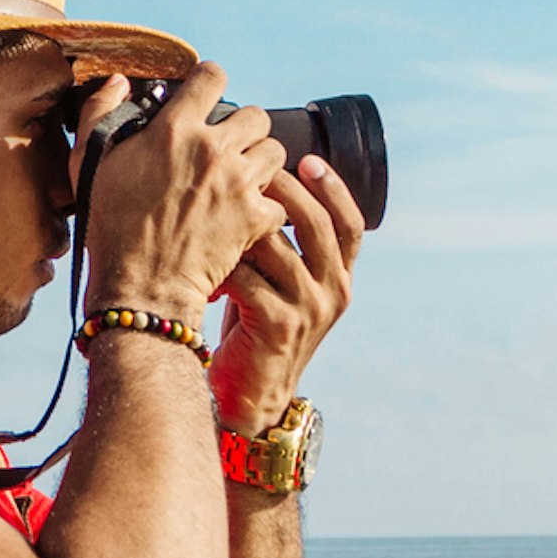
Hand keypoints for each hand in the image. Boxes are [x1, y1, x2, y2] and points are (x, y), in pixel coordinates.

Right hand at [79, 66, 284, 323]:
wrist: (140, 287)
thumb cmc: (109, 226)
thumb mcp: (90, 162)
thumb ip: (101, 111)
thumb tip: (119, 82)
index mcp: (173, 128)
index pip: (213, 76)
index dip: (211, 83)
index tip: (208, 99)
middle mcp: (212, 148)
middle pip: (256, 115)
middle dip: (244, 130)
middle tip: (228, 151)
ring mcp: (238, 183)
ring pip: (275, 152)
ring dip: (261, 164)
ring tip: (242, 182)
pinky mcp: (255, 218)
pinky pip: (280, 200)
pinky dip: (268, 210)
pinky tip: (248, 218)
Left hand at [209, 150, 366, 435]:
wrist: (253, 398)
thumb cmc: (257, 331)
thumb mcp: (285, 288)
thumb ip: (288, 249)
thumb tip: (266, 187)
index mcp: (340, 279)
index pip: (351, 224)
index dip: (333, 188)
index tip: (308, 159)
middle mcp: (334, 292)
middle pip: (317, 224)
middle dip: (284, 191)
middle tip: (252, 170)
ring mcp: (309, 310)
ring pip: (277, 246)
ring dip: (242, 227)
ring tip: (214, 212)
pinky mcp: (279, 325)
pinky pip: (249, 276)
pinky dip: (224, 265)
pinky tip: (205, 263)